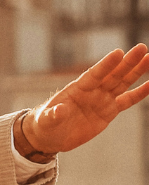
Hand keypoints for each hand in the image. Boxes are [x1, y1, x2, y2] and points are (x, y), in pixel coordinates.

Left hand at [20, 43, 148, 155]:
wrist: (50, 136)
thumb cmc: (44, 124)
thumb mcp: (46, 120)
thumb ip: (53, 115)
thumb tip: (60, 110)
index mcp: (76, 89)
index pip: (94, 75)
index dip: (106, 65)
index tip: (118, 52)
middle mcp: (91, 91)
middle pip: (112, 75)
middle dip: (127, 63)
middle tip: (142, 48)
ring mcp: (101, 100)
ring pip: (122, 83)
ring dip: (136, 72)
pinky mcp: (108, 112)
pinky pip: (126, 101)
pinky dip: (139, 93)